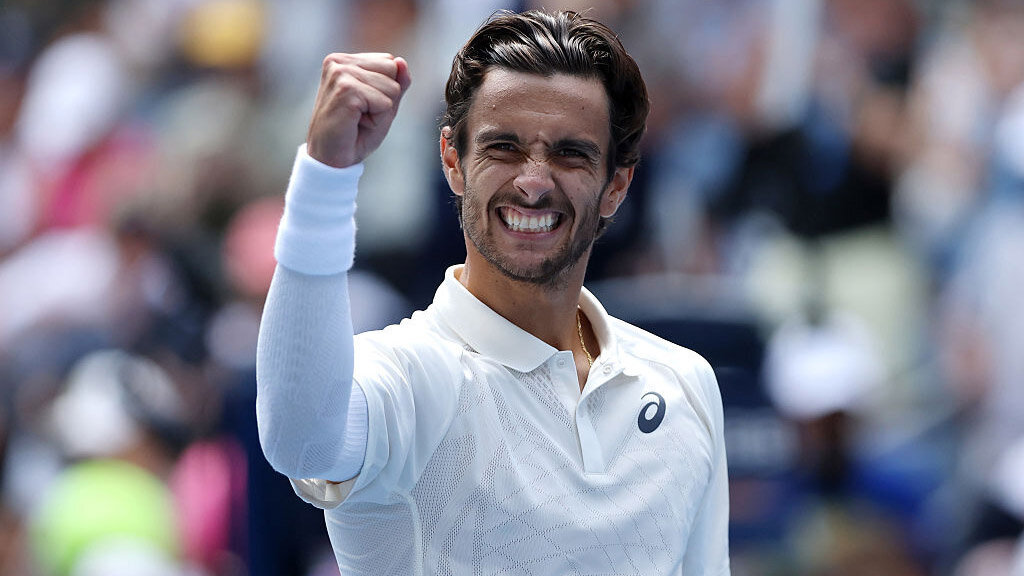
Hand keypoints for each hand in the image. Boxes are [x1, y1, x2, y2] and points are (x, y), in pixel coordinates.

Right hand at [306, 53, 411, 168]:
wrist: (330, 160)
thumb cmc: (355, 133)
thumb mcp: (384, 105)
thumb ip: (397, 82)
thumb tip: (401, 61)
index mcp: (345, 60)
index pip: (390, 62)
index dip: (386, 90)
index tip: (364, 106)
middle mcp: (339, 62)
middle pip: (393, 68)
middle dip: (386, 97)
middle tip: (361, 114)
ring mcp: (340, 73)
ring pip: (392, 86)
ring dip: (381, 110)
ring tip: (358, 119)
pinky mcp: (345, 89)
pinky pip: (385, 102)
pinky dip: (377, 119)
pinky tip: (355, 123)